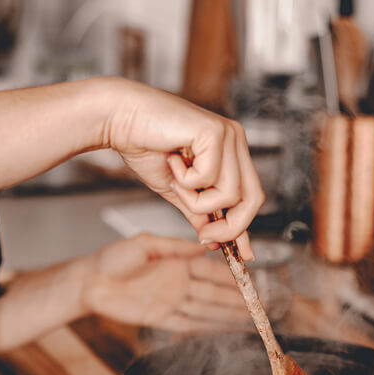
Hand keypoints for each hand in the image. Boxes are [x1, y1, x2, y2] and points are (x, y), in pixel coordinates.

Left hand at [83, 234, 249, 331]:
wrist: (89, 282)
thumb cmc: (112, 259)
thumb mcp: (144, 244)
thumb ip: (176, 247)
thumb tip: (205, 246)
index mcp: (176, 263)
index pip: (211, 272)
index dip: (230, 278)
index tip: (249, 282)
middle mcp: (178, 283)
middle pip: (213, 294)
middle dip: (236, 300)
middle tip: (258, 306)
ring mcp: (171, 302)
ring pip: (205, 311)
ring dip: (227, 316)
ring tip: (249, 320)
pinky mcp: (160, 318)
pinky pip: (188, 325)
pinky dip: (206, 327)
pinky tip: (222, 329)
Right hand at [98, 78, 264, 259]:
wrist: (120, 120)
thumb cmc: (144, 147)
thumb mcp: (177, 190)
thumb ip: (198, 211)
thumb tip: (213, 237)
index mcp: (230, 152)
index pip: (251, 195)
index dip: (245, 227)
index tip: (242, 254)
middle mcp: (235, 141)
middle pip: (253, 197)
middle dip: (230, 226)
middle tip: (205, 236)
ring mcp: (228, 135)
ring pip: (230, 193)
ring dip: (196, 199)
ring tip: (176, 181)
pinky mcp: (215, 132)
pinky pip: (210, 177)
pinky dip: (187, 181)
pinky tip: (173, 161)